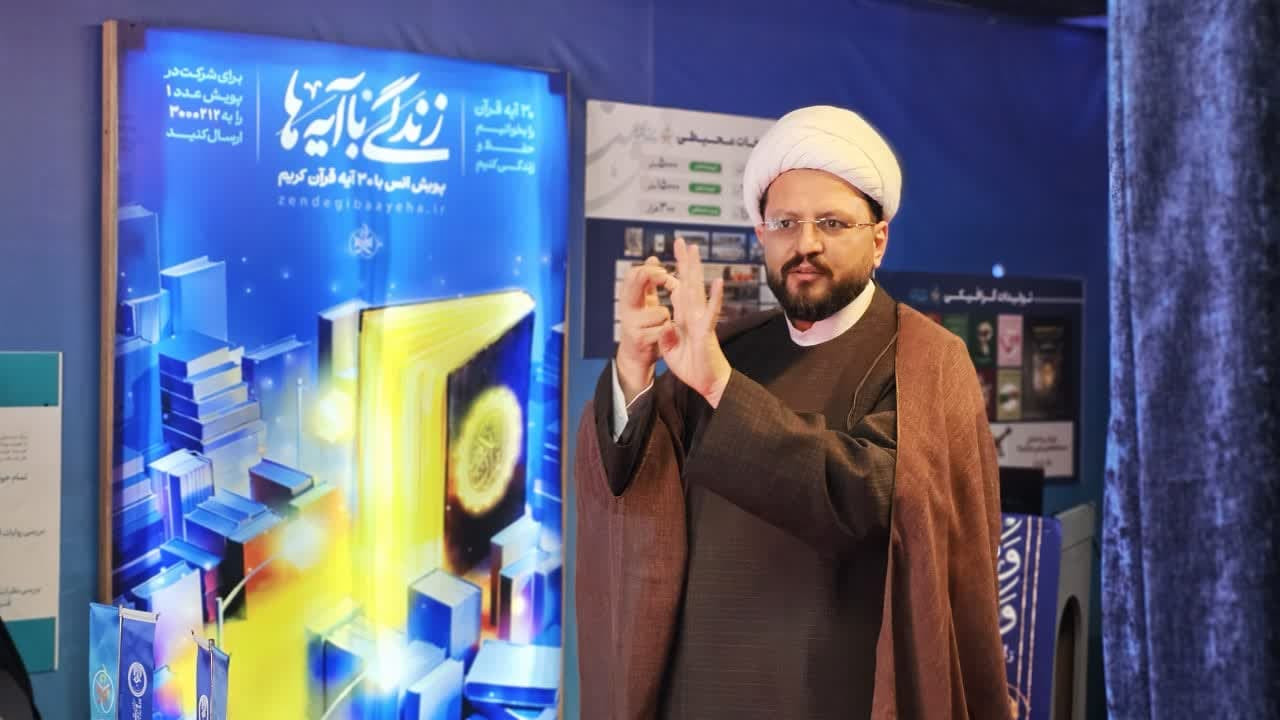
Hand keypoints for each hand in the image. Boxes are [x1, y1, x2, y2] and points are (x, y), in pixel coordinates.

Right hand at [615, 256, 671, 403]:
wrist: (634, 357)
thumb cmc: (642, 326)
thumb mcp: (644, 302)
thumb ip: (648, 282)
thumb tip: (652, 258)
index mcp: (628, 298)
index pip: (633, 274)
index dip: (648, 269)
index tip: (663, 271)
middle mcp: (626, 308)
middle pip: (635, 281)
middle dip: (650, 274)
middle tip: (665, 275)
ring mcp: (631, 323)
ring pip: (661, 311)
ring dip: (667, 318)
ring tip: (661, 326)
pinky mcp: (639, 339)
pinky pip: (663, 328)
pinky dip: (668, 333)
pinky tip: (661, 338)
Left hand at [659, 238, 731, 406]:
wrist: (709, 384)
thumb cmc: (693, 368)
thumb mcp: (671, 353)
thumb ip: (667, 338)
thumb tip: (666, 325)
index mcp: (683, 318)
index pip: (677, 291)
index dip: (673, 274)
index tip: (671, 257)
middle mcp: (693, 315)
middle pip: (687, 283)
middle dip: (684, 262)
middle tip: (681, 241)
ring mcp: (701, 321)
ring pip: (698, 290)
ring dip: (696, 270)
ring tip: (694, 250)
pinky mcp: (708, 331)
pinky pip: (711, 312)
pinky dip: (715, 298)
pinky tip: (717, 282)